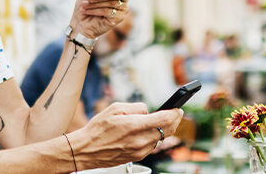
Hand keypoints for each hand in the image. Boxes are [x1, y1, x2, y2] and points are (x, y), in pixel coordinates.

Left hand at [69, 0, 128, 38]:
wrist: (80, 22)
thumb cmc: (85, 6)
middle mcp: (123, 1)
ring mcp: (122, 11)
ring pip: (111, 3)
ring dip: (95, 4)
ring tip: (84, 5)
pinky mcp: (119, 19)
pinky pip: (108, 11)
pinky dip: (95, 11)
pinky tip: (87, 11)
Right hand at [69, 102, 183, 168]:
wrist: (87, 150)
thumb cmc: (98, 129)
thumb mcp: (115, 108)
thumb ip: (136, 107)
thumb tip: (148, 111)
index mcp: (135, 125)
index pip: (165, 119)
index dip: (175, 113)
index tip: (178, 108)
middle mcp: (140, 140)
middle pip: (168, 130)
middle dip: (174, 120)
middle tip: (176, 113)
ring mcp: (140, 151)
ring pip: (160, 138)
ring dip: (163, 129)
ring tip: (158, 121)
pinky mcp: (137, 157)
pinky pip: (152, 146)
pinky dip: (153, 138)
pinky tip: (146, 132)